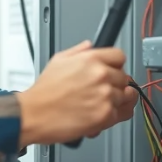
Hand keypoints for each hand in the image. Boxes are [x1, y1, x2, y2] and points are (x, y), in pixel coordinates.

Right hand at [16, 40, 137, 147]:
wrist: (34, 114)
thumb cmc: (44, 91)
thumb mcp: (58, 60)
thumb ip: (78, 51)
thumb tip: (89, 45)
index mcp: (91, 59)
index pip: (120, 56)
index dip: (115, 64)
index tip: (112, 70)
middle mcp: (101, 75)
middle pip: (125, 77)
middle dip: (115, 84)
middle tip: (103, 90)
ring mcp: (105, 96)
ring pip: (127, 96)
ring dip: (117, 100)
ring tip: (103, 102)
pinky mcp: (105, 115)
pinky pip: (122, 114)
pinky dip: (115, 115)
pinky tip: (105, 112)